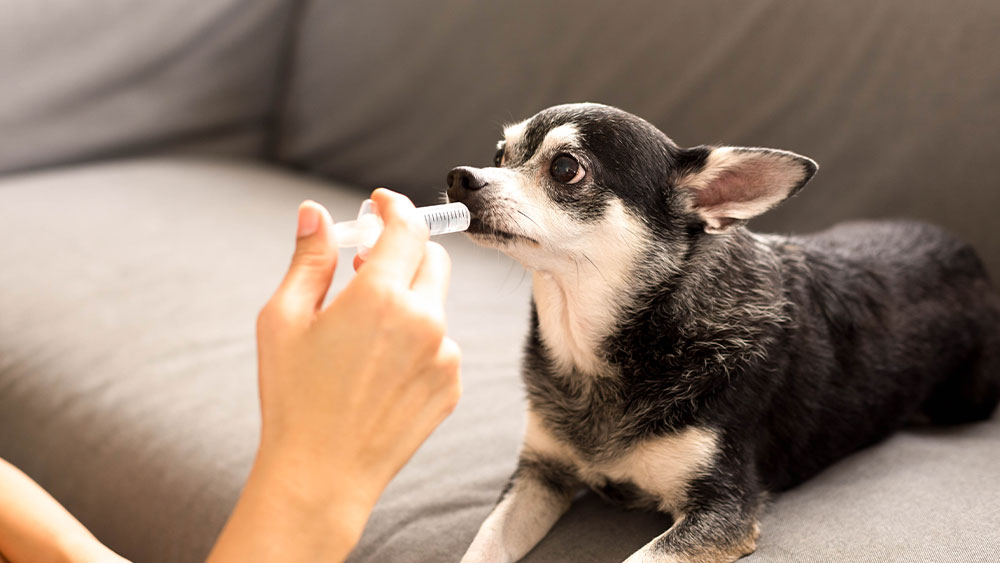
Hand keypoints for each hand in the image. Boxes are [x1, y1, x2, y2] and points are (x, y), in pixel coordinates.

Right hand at [210, 189, 460, 561]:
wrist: (322, 476)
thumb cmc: (293, 397)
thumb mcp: (284, 319)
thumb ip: (310, 259)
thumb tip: (315, 213)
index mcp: (380, 296)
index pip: (407, 226)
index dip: (394, 205)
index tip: (380, 203)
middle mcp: (424, 319)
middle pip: (431, 258)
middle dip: (403, 251)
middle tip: (366, 266)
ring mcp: (444, 354)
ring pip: (435, 303)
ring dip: (408, 300)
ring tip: (363, 336)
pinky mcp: (451, 384)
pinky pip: (441, 343)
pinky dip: (418, 340)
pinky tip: (379, 371)